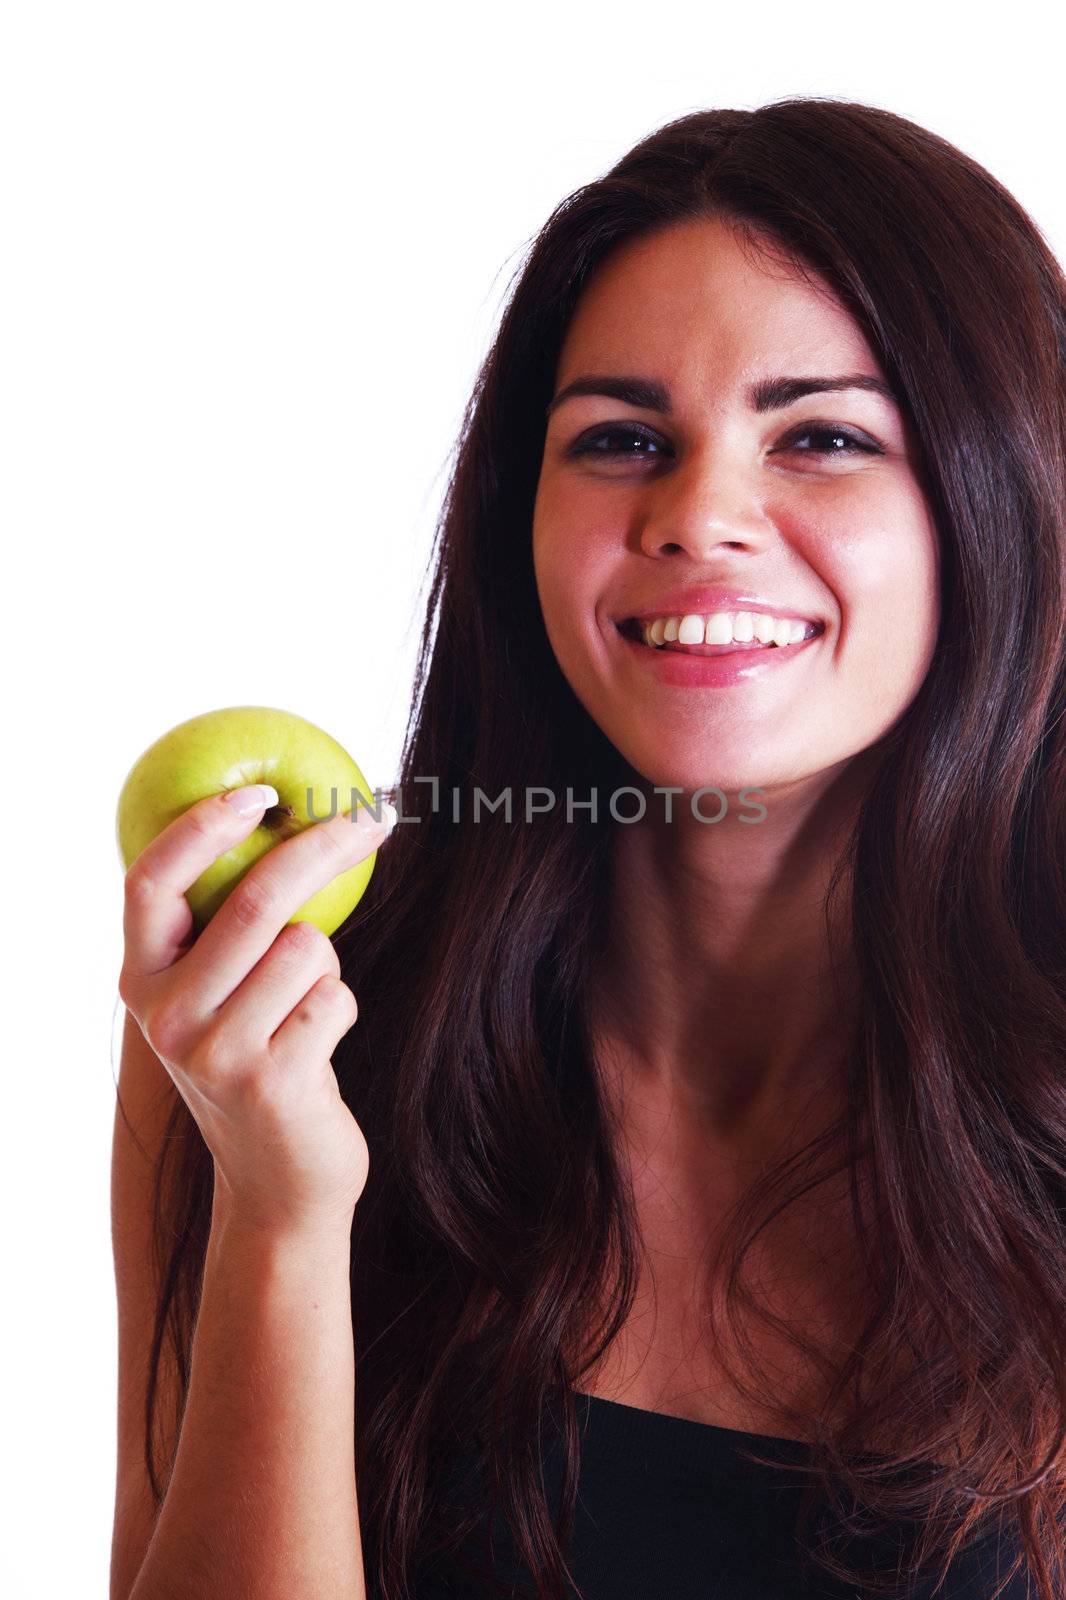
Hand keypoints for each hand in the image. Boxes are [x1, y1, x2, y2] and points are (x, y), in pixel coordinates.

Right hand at [118, 784, 395, 1232]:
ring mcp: (213, 1051)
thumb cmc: (259, 1061)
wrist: (279, 1182)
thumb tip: (301, 817)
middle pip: (253, 899)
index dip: (201, 827)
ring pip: (307, 946)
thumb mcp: (218, 997)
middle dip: (323, 846)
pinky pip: (335, 996)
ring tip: (304, 1011)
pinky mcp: (270, 1079)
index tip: (261, 792)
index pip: (150, 881)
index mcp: (141, 979)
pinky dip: (341, 1007)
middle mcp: (164, 1014)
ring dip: (328, 965)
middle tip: (373, 816)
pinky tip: (317, 1049)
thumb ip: (225, 928)